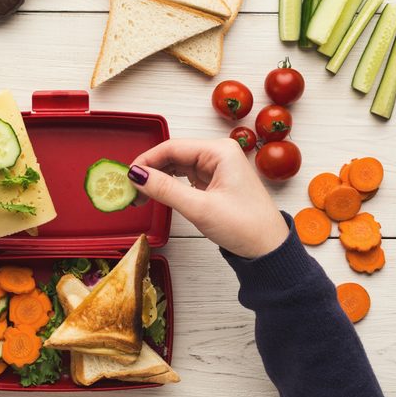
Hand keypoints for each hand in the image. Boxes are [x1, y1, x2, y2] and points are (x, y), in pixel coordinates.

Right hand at [129, 138, 288, 258]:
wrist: (268, 249)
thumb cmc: (245, 227)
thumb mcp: (199, 208)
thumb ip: (165, 189)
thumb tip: (137, 175)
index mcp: (220, 151)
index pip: (172, 147)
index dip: (146, 160)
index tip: (127, 176)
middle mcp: (219, 154)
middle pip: (173, 155)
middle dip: (150, 170)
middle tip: (131, 190)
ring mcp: (217, 168)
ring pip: (177, 166)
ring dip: (158, 179)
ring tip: (140, 195)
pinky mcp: (215, 183)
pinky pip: (185, 178)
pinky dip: (169, 186)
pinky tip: (158, 194)